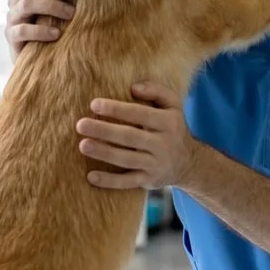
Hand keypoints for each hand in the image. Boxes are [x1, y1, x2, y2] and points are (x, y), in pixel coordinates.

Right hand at [5, 0, 76, 61]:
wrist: (39, 58)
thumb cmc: (54, 26)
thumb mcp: (60, 7)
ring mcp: (12, 17)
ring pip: (27, 3)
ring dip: (51, 6)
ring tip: (70, 15)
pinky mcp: (11, 36)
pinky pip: (22, 30)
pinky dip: (41, 31)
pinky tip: (56, 34)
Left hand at [76, 82, 199, 189]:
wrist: (188, 163)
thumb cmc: (172, 127)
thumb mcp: (173, 106)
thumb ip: (156, 90)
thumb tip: (133, 87)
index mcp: (168, 122)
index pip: (140, 114)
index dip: (117, 109)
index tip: (94, 104)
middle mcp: (163, 144)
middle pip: (130, 136)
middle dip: (104, 130)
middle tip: (81, 125)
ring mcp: (155, 164)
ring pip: (127, 159)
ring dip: (104, 153)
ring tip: (83, 145)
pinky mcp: (149, 181)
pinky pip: (128, 182)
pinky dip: (110, 181)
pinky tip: (91, 177)